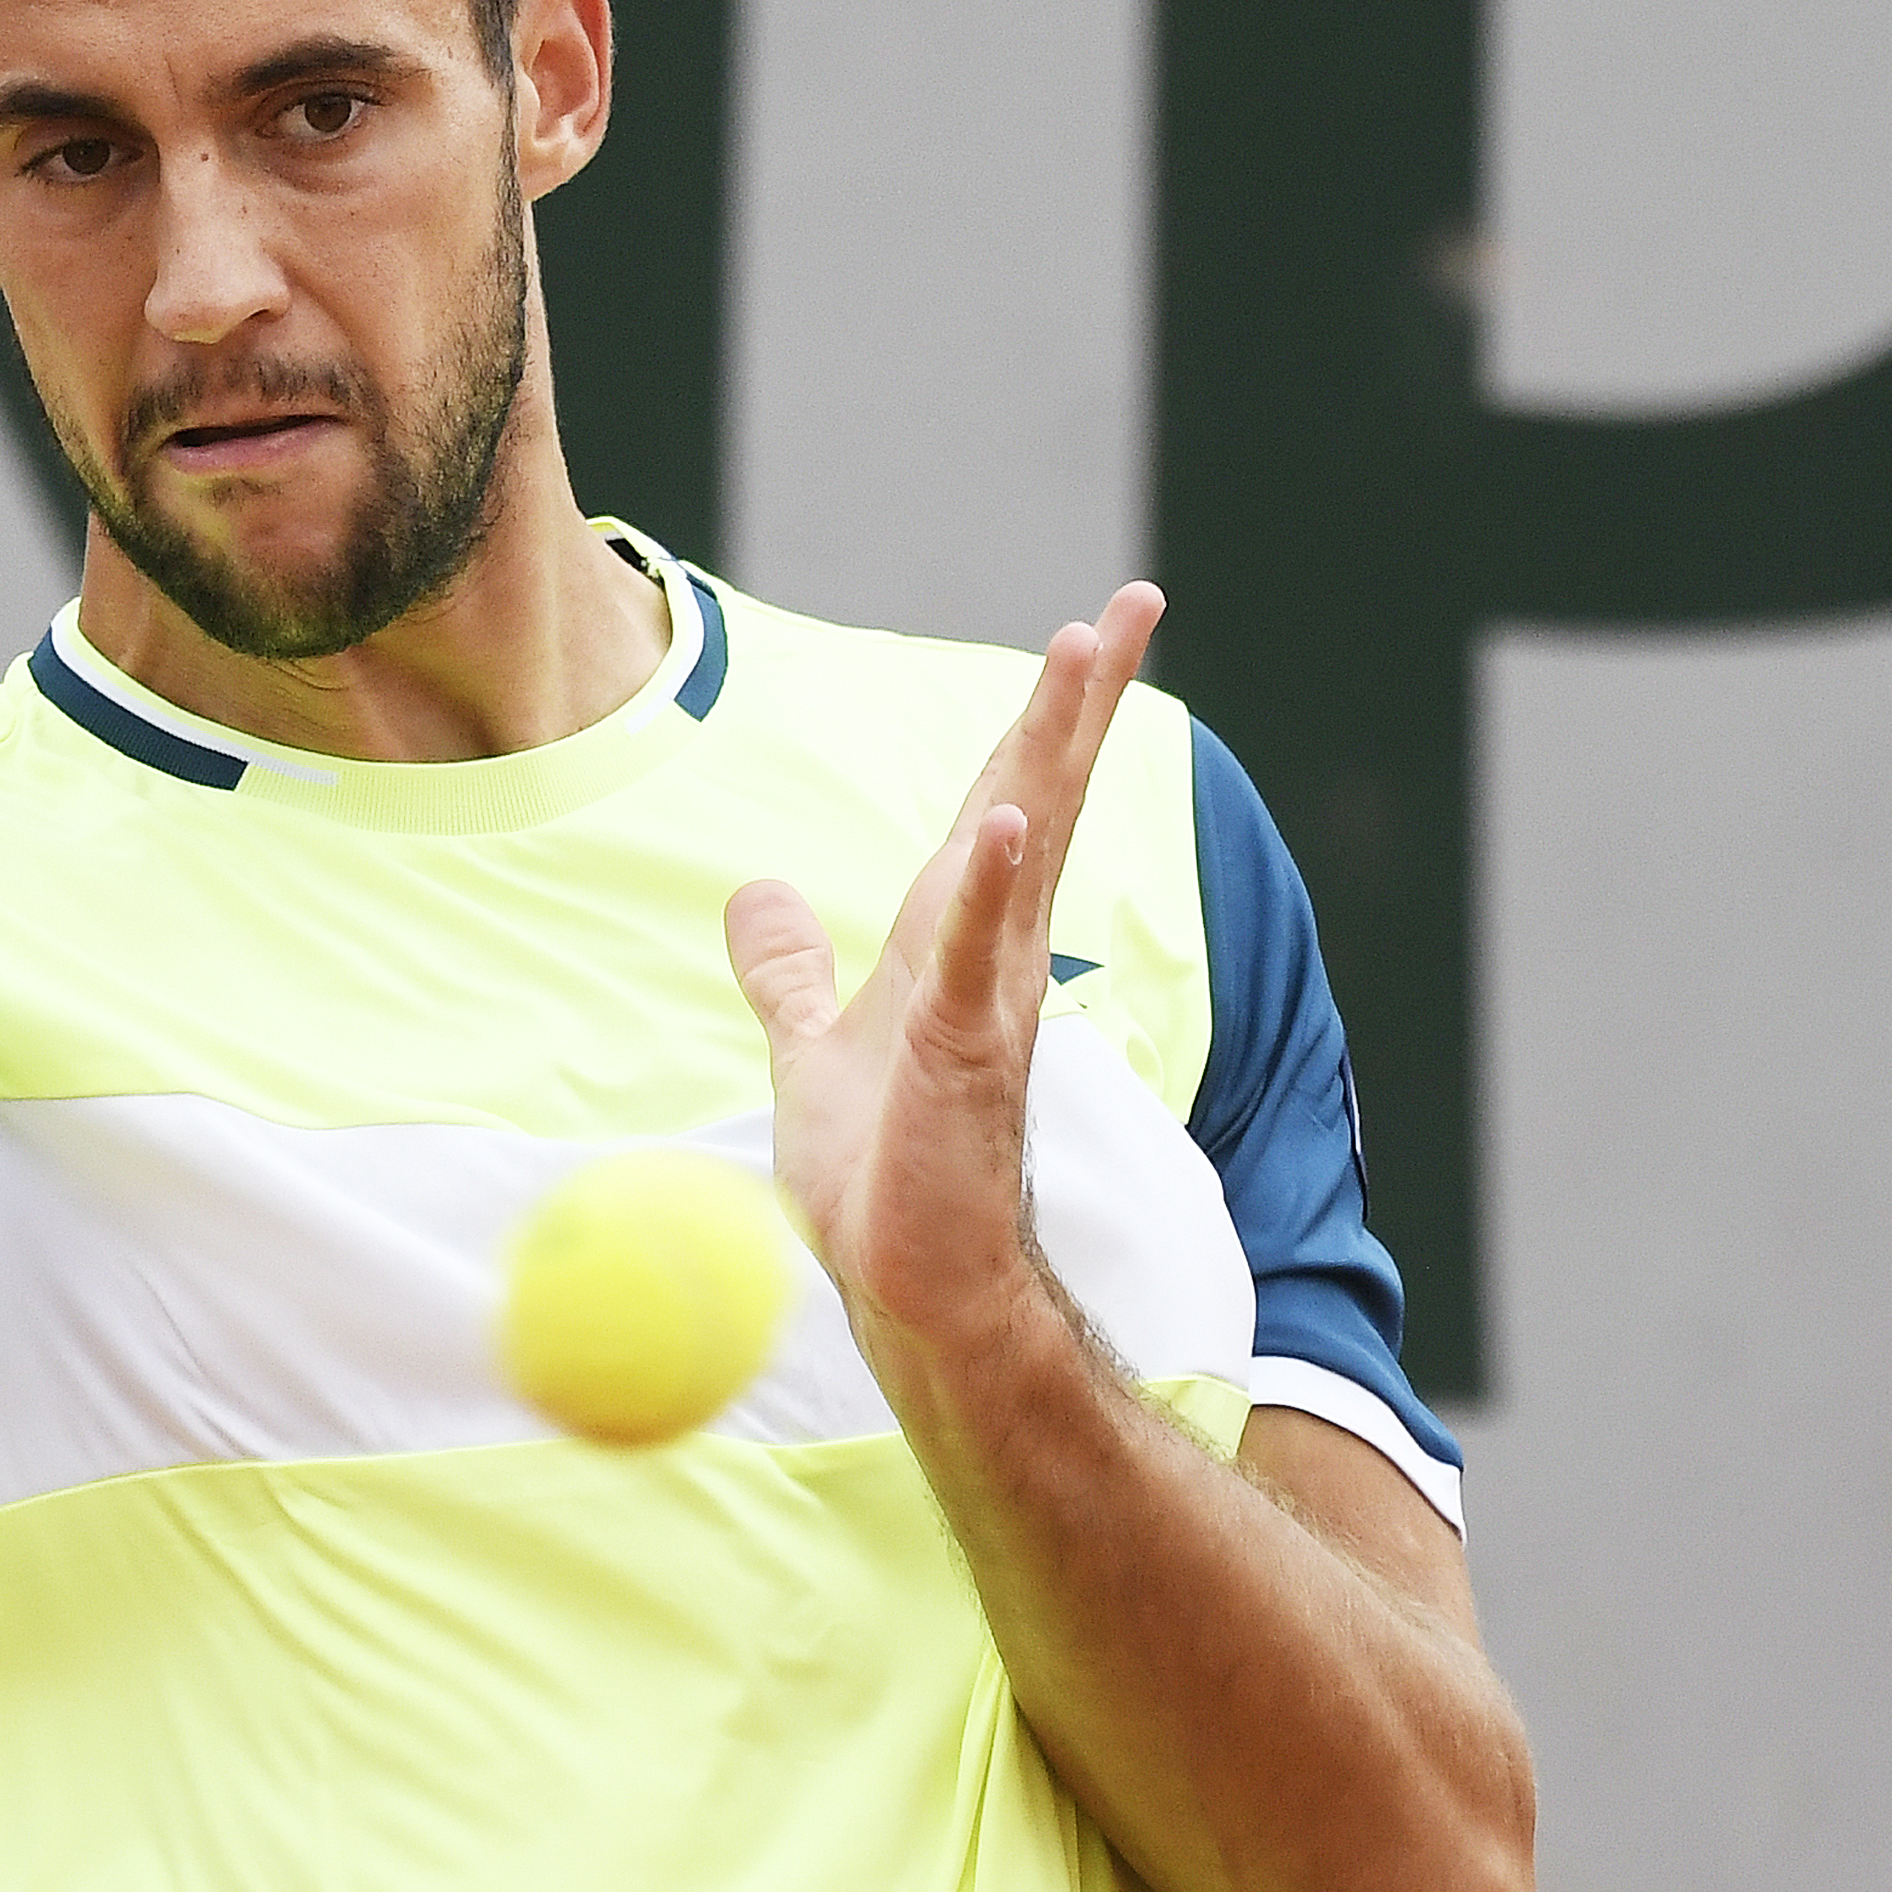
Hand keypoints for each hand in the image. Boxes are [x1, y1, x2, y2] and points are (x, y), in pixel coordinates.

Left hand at [724, 582, 1165, 1348]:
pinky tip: (1000, 823)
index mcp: (957, 945)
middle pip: (1038, 798)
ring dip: (1050, 751)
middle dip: (1082, 698)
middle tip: (1133, 603)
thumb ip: (791, 968)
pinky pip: (970, 961)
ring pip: (1023, 849)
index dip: (1040, 719)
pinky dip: (983, 888)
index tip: (1090, 632)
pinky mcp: (962, 1061)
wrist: (906, 1288)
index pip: (1002, 803)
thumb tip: (758, 890)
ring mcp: (988, 1005)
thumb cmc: (882, 1183)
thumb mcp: (811, 1050)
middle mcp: (995, 958)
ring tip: (1085, 656)